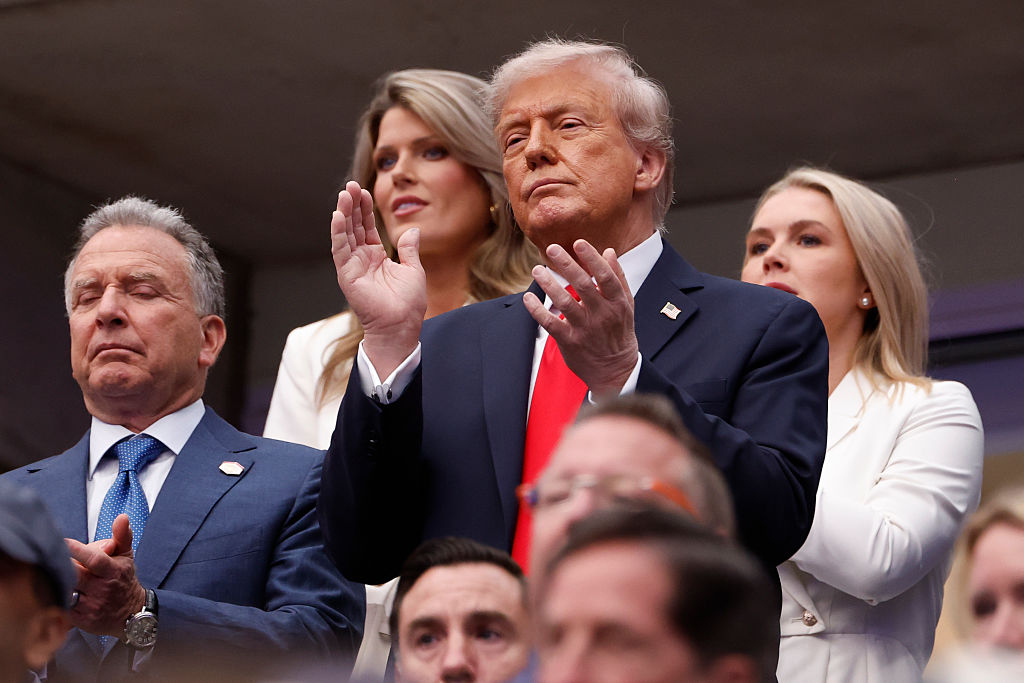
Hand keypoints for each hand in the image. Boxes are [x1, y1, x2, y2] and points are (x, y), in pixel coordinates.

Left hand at [66, 514, 145, 636]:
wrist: (130, 614)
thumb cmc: (123, 580)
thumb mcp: (126, 556)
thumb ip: (122, 536)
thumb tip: (122, 517)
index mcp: (113, 571)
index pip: (94, 559)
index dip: (77, 550)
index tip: (63, 541)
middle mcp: (102, 589)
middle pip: (75, 575)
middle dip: (63, 566)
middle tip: (54, 558)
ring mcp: (91, 606)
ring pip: (66, 591)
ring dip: (58, 581)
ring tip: (53, 573)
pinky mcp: (81, 620)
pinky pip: (62, 606)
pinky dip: (57, 597)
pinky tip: (55, 590)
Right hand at [331, 181, 426, 376]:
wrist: (401, 326)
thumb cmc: (408, 304)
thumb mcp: (413, 270)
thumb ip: (409, 249)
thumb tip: (412, 230)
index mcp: (375, 256)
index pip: (366, 227)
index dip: (364, 209)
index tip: (363, 191)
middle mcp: (361, 259)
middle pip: (353, 227)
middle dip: (351, 206)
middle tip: (350, 186)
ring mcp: (352, 266)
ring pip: (344, 235)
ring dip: (343, 214)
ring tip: (343, 195)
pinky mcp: (347, 275)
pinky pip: (340, 250)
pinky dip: (338, 233)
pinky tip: (338, 217)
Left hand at [524, 240, 638, 395]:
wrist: (615, 370)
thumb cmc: (619, 332)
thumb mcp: (626, 305)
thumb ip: (618, 278)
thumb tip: (609, 251)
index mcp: (617, 303)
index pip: (605, 276)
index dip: (592, 258)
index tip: (578, 243)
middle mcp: (601, 314)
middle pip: (583, 285)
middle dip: (566, 264)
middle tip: (552, 248)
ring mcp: (585, 329)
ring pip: (564, 302)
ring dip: (548, 284)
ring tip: (537, 270)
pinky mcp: (569, 341)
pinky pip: (550, 323)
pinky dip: (537, 310)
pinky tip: (528, 297)